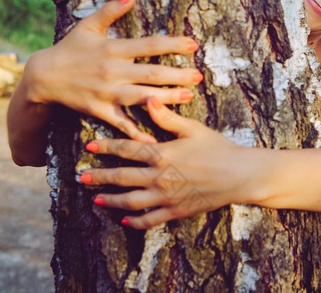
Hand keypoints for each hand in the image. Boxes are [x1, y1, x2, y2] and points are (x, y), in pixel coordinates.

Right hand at [22, 0, 202, 141]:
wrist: (42, 78)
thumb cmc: (68, 49)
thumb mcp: (88, 26)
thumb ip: (110, 10)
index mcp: (113, 48)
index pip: (149, 45)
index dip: (173, 44)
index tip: (194, 44)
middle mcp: (112, 71)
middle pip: (152, 73)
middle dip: (178, 75)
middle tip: (198, 76)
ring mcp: (106, 93)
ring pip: (143, 97)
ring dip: (167, 98)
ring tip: (188, 97)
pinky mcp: (99, 110)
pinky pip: (122, 123)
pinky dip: (138, 132)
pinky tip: (156, 139)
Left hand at [81, 97, 252, 228]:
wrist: (239, 175)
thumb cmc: (218, 148)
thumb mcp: (193, 129)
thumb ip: (167, 117)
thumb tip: (148, 99)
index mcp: (162, 154)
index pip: (127, 150)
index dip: (106, 148)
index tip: (89, 147)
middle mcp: (159, 177)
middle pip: (122, 178)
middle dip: (99, 177)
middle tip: (81, 178)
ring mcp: (166, 197)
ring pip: (131, 202)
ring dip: (111, 201)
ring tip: (96, 200)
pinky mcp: (176, 211)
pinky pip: (150, 220)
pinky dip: (135, 222)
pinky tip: (124, 220)